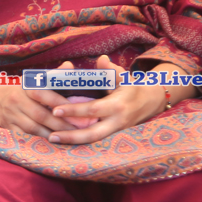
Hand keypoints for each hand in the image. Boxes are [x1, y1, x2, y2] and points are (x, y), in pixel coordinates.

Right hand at [0, 61, 79, 138]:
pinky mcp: (7, 127)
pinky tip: (52, 144)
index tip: (78, 111)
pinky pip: (24, 137)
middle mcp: (16, 100)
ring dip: (52, 135)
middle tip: (80, 129)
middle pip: (41, 115)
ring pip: (33, 128)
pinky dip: (39, 141)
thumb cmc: (19, 88)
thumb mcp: (32, 79)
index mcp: (25, 86)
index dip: (61, 103)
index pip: (44, 94)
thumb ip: (52, 75)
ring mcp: (11, 115)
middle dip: (62, 124)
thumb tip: (70, 67)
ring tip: (69, 138)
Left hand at [43, 56, 164, 145]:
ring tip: (52, 139)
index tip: (55, 110)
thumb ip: (111, 70)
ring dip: (73, 142)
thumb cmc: (131, 87)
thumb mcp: (123, 77)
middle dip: (71, 135)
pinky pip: (95, 141)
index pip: (92, 110)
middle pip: (92, 134)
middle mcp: (116, 122)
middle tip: (51, 135)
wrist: (150, 102)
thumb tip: (102, 59)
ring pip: (93, 141)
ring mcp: (115, 132)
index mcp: (117, 105)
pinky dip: (79, 142)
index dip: (74, 111)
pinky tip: (63, 141)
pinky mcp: (112, 136)